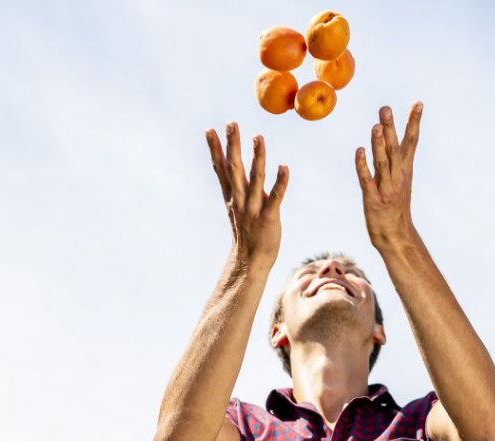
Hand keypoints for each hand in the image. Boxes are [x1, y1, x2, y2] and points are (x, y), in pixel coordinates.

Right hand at [206, 122, 288, 269]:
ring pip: (255, 180)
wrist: (251, 263)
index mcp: (231, 197)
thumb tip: (236, 167)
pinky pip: (275, 198)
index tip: (210, 130)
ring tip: (258, 137)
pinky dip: (280, 183)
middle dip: (232, 146)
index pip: (220, 169)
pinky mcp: (269, 218)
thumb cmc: (247, 233)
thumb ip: (238, 187)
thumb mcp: (238, 207)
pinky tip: (284, 167)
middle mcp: (239, 201)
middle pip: (234, 169)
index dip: (215, 150)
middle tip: (231, 124)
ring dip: (257, 158)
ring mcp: (253, 209)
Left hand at [354, 102, 421, 251]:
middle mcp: (398, 177)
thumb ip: (395, 161)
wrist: (396, 236)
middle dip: (391, 127)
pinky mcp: (373, 199)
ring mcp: (386, 188)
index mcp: (405, 171)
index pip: (412, 142)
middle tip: (386, 108)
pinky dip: (363, 165)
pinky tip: (359, 151)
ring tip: (376, 126)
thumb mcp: (400, 181)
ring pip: (382, 162)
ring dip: (379, 144)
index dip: (414, 123)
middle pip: (395, 148)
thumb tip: (390, 139)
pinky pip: (367, 180)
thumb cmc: (395, 207)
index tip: (418, 103)